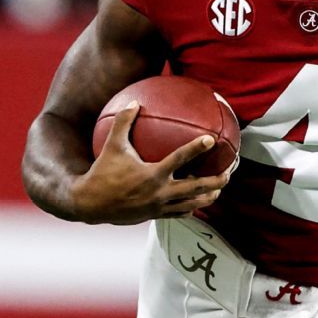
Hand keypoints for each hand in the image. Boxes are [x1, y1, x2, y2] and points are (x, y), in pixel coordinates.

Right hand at [72, 101, 228, 224]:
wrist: (89, 204)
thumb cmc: (101, 172)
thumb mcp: (111, 145)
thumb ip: (123, 123)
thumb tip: (134, 101)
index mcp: (151, 174)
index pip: (179, 159)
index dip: (196, 148)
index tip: (212, 139)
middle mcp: (159, 192)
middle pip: (195, 187)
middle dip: (215, 180)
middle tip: (229, 172)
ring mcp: (158, 206)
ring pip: (191, 204)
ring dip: (208, 196)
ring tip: (220, 190)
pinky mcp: (154, 215)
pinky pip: (178, 213)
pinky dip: (191, 207)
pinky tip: (197, 202)